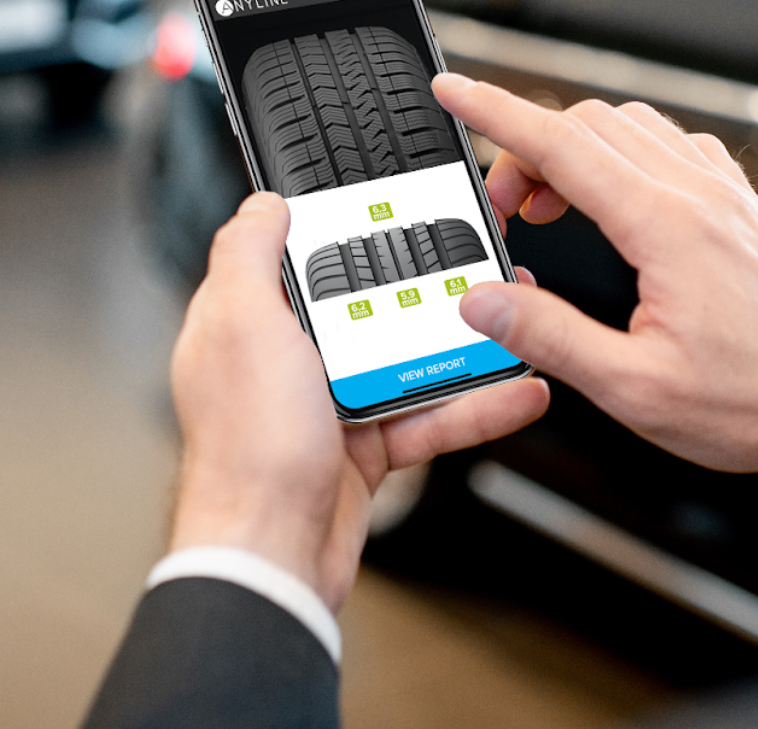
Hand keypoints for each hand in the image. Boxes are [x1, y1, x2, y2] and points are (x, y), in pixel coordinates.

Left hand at [168, 192, 549, 609]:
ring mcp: (327, 408)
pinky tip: (517, 391)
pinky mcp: (364, 453)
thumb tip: (263, 202)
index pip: (295, 257)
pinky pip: (428, 418)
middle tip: (475, 260)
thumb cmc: (249, 447)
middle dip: (421, 285)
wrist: (273, 555)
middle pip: (363, 305)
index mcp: (247, 322)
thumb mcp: (240, 323)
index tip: (393, 207)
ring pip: (407, 360)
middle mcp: (284, 362)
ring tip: (515, 321)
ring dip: (464, 345)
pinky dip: (475, 408)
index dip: (340, 230)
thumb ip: (248, 255)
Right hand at [433, 74, 757, 526]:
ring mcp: (727, 196)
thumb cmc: (757, 404)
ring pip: (634, 128)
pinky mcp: (744, 210)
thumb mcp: (631, 387)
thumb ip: (548, 336)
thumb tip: (485, 302)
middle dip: (528, 148)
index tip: (455, 92)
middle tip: (503, 209)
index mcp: (666, 228)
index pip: (561, 145)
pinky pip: (675, 149)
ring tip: (550, 208)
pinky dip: (627, 156)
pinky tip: (618, 205)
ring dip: (578, 149)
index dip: (496, 112)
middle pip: (591, 126)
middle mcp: (699, 196)